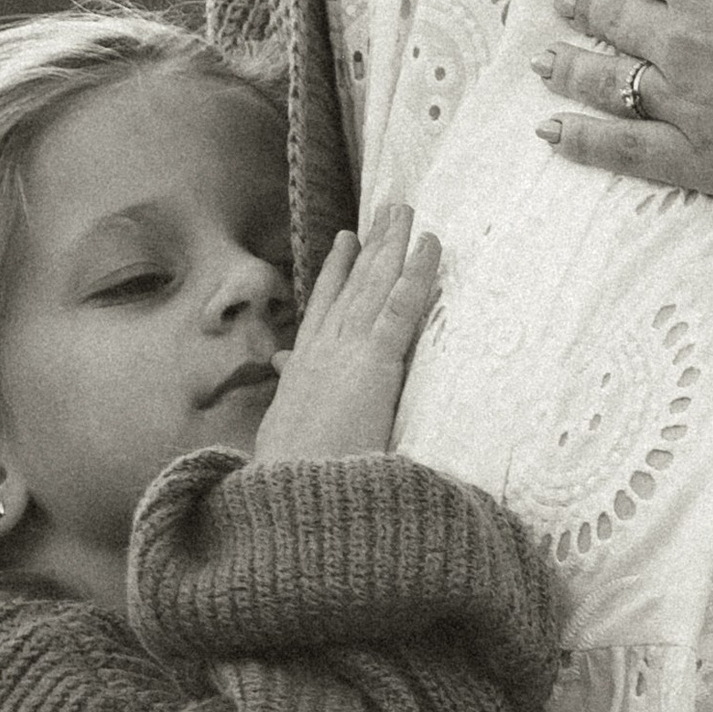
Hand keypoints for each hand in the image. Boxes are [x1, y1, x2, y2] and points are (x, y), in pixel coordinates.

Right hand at [251, 202, 441, 467]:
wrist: (296, 503)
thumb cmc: (294, 479)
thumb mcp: (283, 428)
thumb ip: (290, 389)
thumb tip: (284, 364)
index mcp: (305, 369)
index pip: (324, 307)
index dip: (337, 271)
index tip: (347, 239)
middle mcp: (323, 351)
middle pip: (353, 286)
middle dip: (372, 246)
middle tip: (390, 208)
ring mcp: (347, 355)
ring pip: (374, 287)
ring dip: (393, 246)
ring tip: (407, 212)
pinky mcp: (374, 367)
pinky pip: (400, 309)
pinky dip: (415, 274)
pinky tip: (429, 245)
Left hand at [535, 0, 712, 200]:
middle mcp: (681, 33)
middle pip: (612, 15)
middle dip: (584, 3)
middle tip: (566, 0)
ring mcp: (687, 99)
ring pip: (606, 80)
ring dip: (569, 65)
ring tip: (546, 59)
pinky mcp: (703, 158)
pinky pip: (625, 150)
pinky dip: (581, 140)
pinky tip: (551, 132)